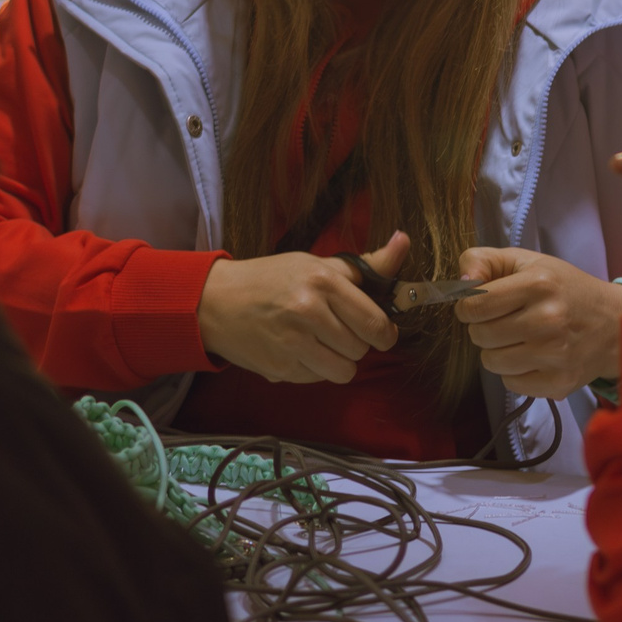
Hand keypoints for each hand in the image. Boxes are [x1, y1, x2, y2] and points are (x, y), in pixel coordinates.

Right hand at [196, 232, 407, 383]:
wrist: (216, 301)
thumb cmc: (272, 278)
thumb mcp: (318, 264)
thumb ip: (367, 264)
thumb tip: (404, 241)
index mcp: (323, 282)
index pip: (375, 324)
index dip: (384, 333)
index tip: (379, 331)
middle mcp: (309, 312)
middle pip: (361, 350)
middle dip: (356, 343)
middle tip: (338, 329)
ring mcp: (292, 344)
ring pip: (343, 372)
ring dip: (338, 361)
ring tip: (321, 342)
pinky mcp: (280, 370)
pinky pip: (317, 380)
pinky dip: (314, 369)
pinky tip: (298, 350)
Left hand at [452, 249, 621, 397]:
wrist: (615, 324)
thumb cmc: (564, 289)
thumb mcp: (527, 261)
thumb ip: (484, 261)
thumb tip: (461, 283)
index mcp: (538, 284)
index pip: (475, 305)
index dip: (469, 306)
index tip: (481, 305)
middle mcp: (547, 320)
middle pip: (480, 335)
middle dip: (484, 328)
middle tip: (506, 321)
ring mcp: (554, 355)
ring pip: (491, 362)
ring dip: (498, 351)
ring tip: (520, 339)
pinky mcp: (558, 383)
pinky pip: (510, 383)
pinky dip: (515, 372)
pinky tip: (533, 357)